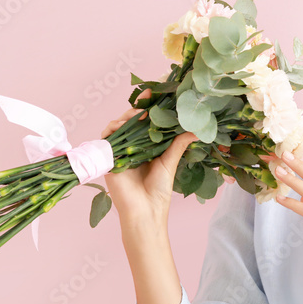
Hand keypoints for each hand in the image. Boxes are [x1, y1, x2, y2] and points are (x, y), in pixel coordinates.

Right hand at [100, 89, 197, 222]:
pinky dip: (112, 130)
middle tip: (148, 100)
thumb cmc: (158, 190)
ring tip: (138, 114)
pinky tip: (122, 126)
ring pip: (117, 127)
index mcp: (146, 147)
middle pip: (130, 121)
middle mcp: (131, 147)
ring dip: (125, 117)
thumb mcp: (169, 163)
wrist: (144, 211)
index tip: (155, 92)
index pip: (146, 122)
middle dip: (137, 108)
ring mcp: (118, 152)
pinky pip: (105, 139)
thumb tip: (197, 130)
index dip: (148, 107)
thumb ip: (178, 144)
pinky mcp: (108, 159)